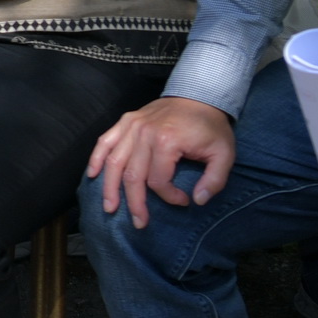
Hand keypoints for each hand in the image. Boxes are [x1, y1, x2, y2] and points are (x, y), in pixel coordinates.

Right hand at [86, 95, 236, 227]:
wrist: (199, 95)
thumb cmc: (210, 127)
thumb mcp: (224, 153)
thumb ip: (214, 180)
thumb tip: (198, 201)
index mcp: (166, 141)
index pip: (158, 180)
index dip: (170, 196)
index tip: (184, 201)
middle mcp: (144, 134)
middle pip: (132, 176)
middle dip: (135, 203)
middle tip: (139, 223)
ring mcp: (131, 126)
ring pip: (114, 162)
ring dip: (109, 188)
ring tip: (109, 208)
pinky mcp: (125, 121)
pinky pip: (105, 141)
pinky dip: (96, 158)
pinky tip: (93, 175)